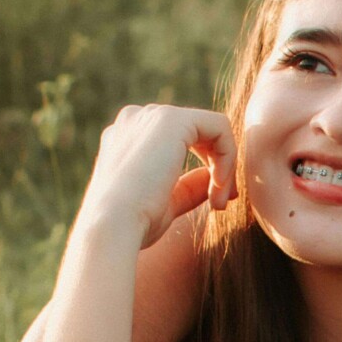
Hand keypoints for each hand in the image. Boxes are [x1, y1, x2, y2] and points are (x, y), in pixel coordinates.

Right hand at [77, 104, 236, 252]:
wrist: (113, 225)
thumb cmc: (133, 223)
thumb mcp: (166, 203)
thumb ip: (188, 187)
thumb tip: (213, 178)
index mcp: (127, 138)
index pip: (179, 141)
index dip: (207, 168)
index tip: (216, 203)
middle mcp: (136, 120)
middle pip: (197, 132)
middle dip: (219, 167)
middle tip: (221, 203)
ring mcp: (151, 115)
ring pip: (211, 129)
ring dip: (226, 166)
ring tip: (219, 201)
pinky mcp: (170, 119)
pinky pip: (219, 127)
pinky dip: (228, 156)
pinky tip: (218, 185)